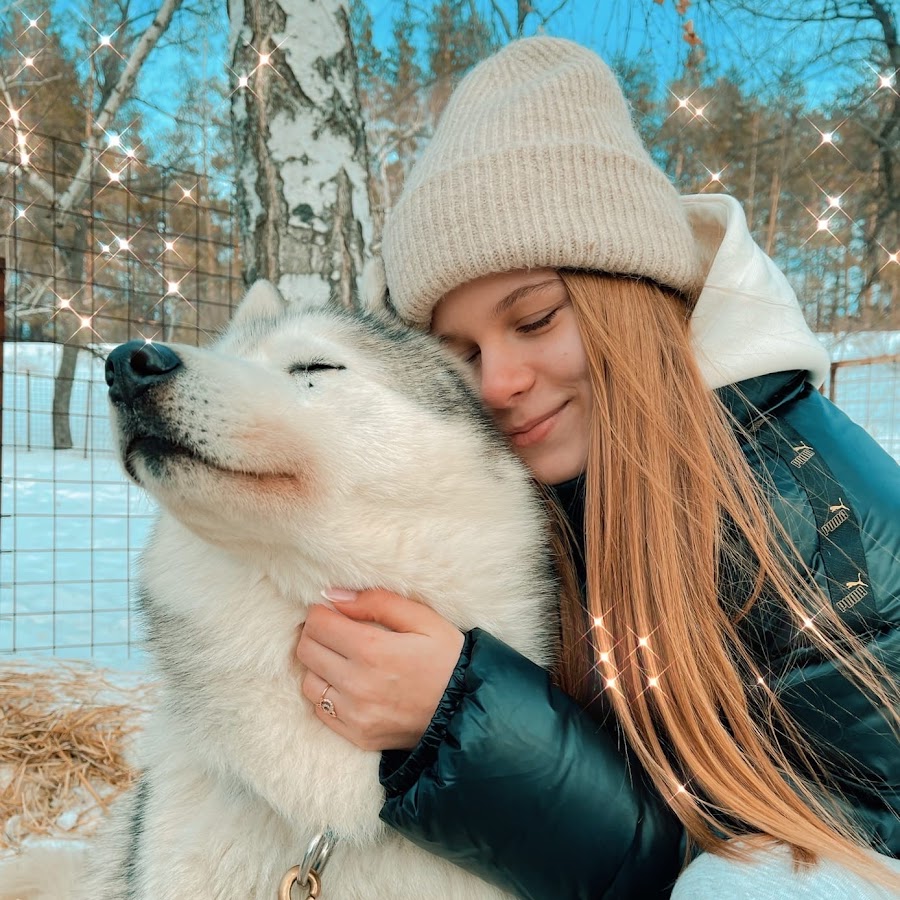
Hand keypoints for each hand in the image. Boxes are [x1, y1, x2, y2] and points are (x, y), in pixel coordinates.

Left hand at [296, 589, 464, 751]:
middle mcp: (358, 684)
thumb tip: (333, 596)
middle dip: (316, 634)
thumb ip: (377, 602)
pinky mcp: (358, 736)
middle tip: (336, 631)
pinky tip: (348, 684)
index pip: (318, 624)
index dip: (321, 612)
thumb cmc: (448, 658)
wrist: (468, 710)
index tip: (334, 612)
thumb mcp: (422, 619)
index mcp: (373, 650)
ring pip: (308, 681)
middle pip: (307, 650)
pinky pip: (321, 710)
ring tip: (342, 658)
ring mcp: (356, 714)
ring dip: (319, 665)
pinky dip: (327, 693)